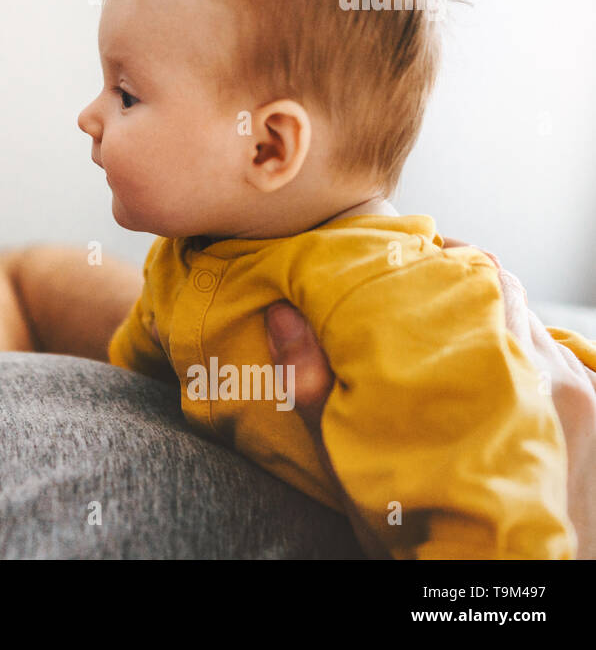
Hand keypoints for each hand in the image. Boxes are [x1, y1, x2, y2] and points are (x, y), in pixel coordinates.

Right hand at [265, 241, 595, 558]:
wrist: (498, 586)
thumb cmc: (423, 531)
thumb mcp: (352, 463)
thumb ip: (316, 387)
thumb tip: (281, 313)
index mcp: (482, 372)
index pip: (469, 275)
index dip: (431, 259)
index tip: (395, 261)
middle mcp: (540, 371)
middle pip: (502, 289)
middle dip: (457, 284)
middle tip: (411, 293)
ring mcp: (574, 393)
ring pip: (527, 322)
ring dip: (488, 317)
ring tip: (442, 334)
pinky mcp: (591, 413)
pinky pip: (552, 357)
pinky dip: (517, 352)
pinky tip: (482, 374)